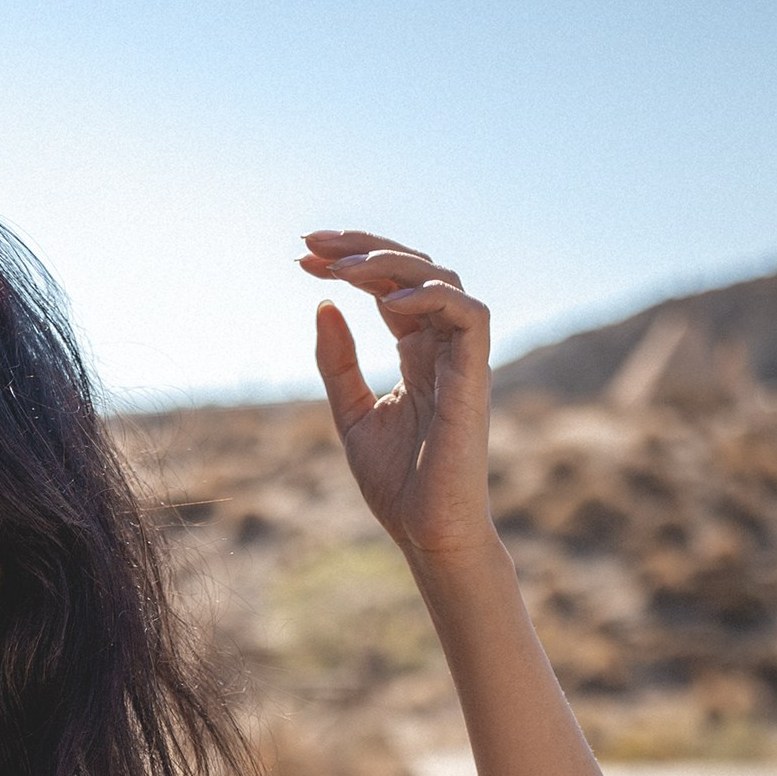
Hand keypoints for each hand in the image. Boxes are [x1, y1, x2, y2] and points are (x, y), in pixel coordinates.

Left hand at [301, 230, 496, 561]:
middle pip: (414, 271)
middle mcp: (443, 348)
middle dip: (363, 249)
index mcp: (417, 354)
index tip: (300, 259)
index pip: (387, 290)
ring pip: (443, 280)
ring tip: (341, 268)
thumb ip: (337, 361)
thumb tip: (322, 305)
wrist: (425, 532)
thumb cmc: (396, 482)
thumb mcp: (350, 412)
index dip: (348, 267)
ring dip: (390, 264)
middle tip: (311, 244)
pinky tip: (386, 299)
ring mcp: (462, 359)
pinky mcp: (477, 376)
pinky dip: (432, 297)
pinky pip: (470, 315)